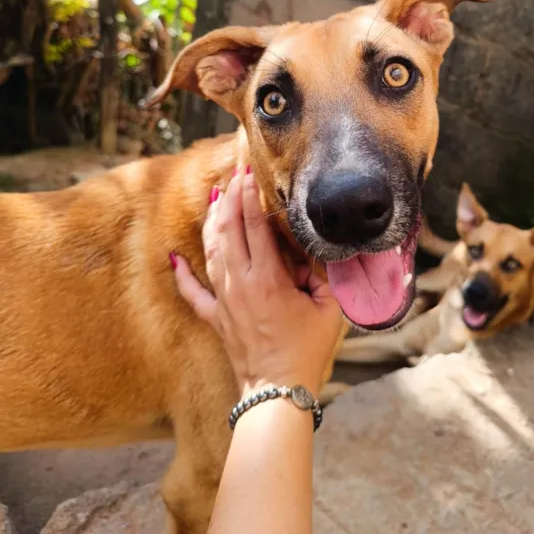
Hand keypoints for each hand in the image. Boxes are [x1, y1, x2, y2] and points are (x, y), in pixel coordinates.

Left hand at [173, 169, 342, 398]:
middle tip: (235, 175)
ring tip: (215, 197)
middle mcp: (240, 285)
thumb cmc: (307, 350)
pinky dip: (181, 274)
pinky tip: (174, 257)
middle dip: (231, 199)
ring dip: (212, 222)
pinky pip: (192, 292)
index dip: (251, 197)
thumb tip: (309, 249)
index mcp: (268, 280)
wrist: (277, 391)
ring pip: (210, 252)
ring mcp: (224, 301)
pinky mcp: (216, 317)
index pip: (255, 227)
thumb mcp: (327, 308)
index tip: (250, 174)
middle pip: (229, 231)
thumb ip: (321, 274)